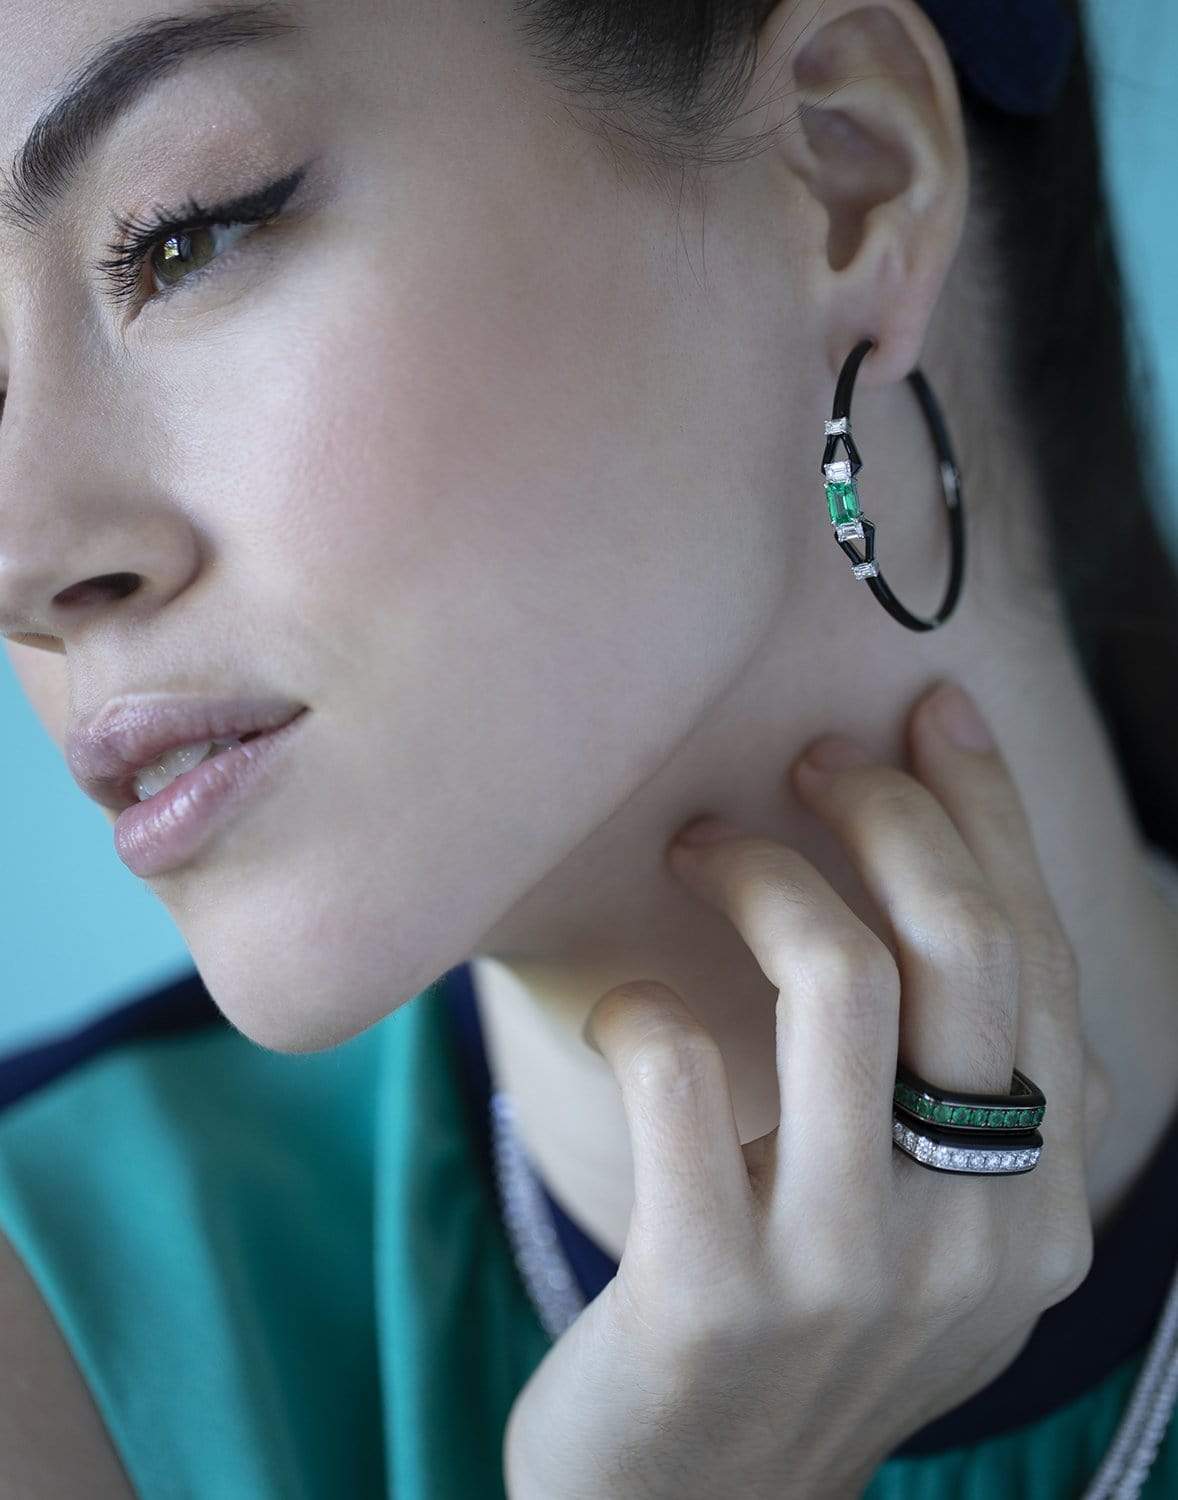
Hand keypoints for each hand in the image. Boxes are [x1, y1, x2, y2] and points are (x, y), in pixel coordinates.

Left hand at [503, 680, 1107, 1499]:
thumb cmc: (797, 1336)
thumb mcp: (923, 1229)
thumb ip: (959, 1098)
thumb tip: (953, 892)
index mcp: (1040, 1200)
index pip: (1039, 956)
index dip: (989, 812)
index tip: (930, 712)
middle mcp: (978, 1234)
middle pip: (964, 943)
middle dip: (887, 811)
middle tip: (808, 766)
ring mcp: (849, 1272)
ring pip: (840, 982)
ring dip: (761, 880)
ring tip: (697, 852)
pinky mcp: (713, 1298)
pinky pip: (679, 1070)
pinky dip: (639, 1005)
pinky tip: (622, 1013)